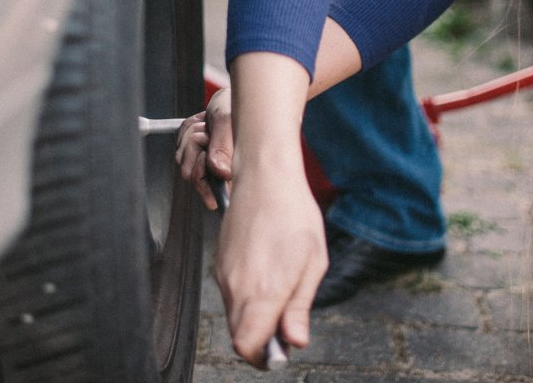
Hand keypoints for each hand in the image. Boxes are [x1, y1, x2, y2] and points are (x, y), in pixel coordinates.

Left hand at [175, 88, 233, 209]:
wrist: (234, 96)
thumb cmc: (237, 107)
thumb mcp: (228, 122)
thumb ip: (223, 147)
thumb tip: (221, 172)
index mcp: (237, 170)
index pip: (215, 194)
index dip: (205, 180)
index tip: (207, 171)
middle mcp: (224, 172)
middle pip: (191, 175)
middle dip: (195, 149)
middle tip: (208, 135)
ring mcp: (210, 164)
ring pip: (183, 160)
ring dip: (191, 138)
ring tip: (208, 127)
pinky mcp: (200, 154)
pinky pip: (180, 148)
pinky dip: (187, 133)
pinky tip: (202, 126)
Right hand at [216, 161, 326, 367]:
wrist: (265, 177)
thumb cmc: (294, 214)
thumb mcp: (312, 263)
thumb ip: (299, 307)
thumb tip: (294, 341)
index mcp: (262, 291)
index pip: (247, 346)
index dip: (263, 356)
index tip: (281, 350)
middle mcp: (237, 287)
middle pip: (239, 335)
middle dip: (261, 338)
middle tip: (287, 322)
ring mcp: (224, 274)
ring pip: (234, 315)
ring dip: (254, 317)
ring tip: (281, 290)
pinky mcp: (220, 263)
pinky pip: (230, 294)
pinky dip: (246, 298)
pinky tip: (267, 274)